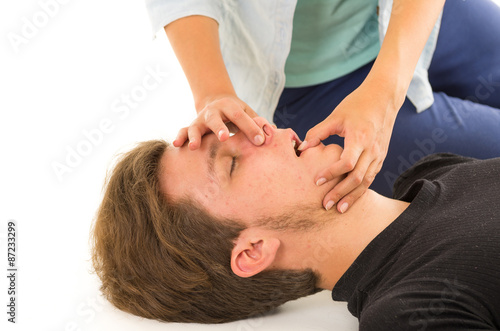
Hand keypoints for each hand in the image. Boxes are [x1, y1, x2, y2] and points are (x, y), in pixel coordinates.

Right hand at [173, 95, 264, 149]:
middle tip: (224, 138)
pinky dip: (180, 137)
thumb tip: (273, 133)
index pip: (241, 117)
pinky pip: (184, 131)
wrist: (217, 102)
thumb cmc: (237, 114)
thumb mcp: (249, 113)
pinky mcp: (192, 126)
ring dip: (195, 136)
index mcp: (231, 107)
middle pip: (216, 119)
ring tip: (194, 147)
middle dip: (220, 128)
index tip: (260, 141)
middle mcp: (214, 112)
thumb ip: (258, 123)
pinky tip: (177, 144)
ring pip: (196, 126)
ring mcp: (201, 119)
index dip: (251, 128)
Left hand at [299, 84, 398, 212]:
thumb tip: (302, 149)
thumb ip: (318, 132)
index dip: (331, 174)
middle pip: (357, 178)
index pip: (346, 163)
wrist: (384, 98)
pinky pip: (371, 178)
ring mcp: (379, 155)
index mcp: (360, 138)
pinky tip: (350, 198)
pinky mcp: (381, 157)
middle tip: (325, 205)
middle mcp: (372, 149)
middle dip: (341, 193)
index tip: (316, 181)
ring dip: (353, 197)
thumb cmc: (356, 105)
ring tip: (339, 210)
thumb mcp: (335, 116)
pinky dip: (361, 190)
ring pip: (367, 182)